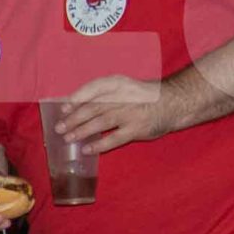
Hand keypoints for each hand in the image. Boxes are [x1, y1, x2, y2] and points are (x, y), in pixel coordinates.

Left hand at [55, 75, 172, 154]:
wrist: (174, 102)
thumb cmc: (143, 96)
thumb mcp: (125, 87)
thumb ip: (104, 95)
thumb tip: (75, 107)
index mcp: (118, 83)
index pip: (93, 88)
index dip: (77, 98)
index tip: (63, 108)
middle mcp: (123, 96)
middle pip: (93, 107)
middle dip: (73, 118)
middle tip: (59, 128)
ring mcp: (130, 113)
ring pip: (100, 122)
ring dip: (81, 131)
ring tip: (68, 138)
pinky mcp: (136, 129)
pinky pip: (114, 138)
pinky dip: (99, 145)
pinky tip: (87, 149)